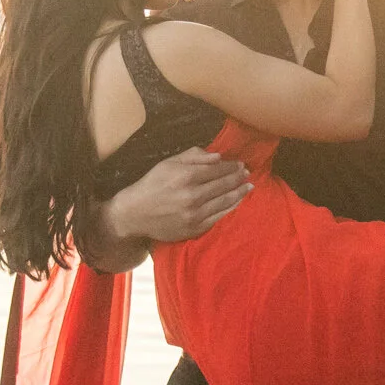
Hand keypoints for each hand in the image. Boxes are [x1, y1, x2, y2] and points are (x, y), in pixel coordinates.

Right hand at [103, 147, 249, 244]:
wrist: (135, 213)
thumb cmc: (152, 185)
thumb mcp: (168, 164)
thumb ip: (193, 157)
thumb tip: (218, 156)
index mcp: (186, 176)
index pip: (217, 169)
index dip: (231, 166)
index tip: (240, 164)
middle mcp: (192, 195)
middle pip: (224, 185)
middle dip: (238, 178)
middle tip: (247, 173)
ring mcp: (194, 214)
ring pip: (224, 201)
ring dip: (240, 193)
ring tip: (249, 187)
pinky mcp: (194, 228)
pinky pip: (219, 217)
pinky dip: (231, 208)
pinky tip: (237, 202)